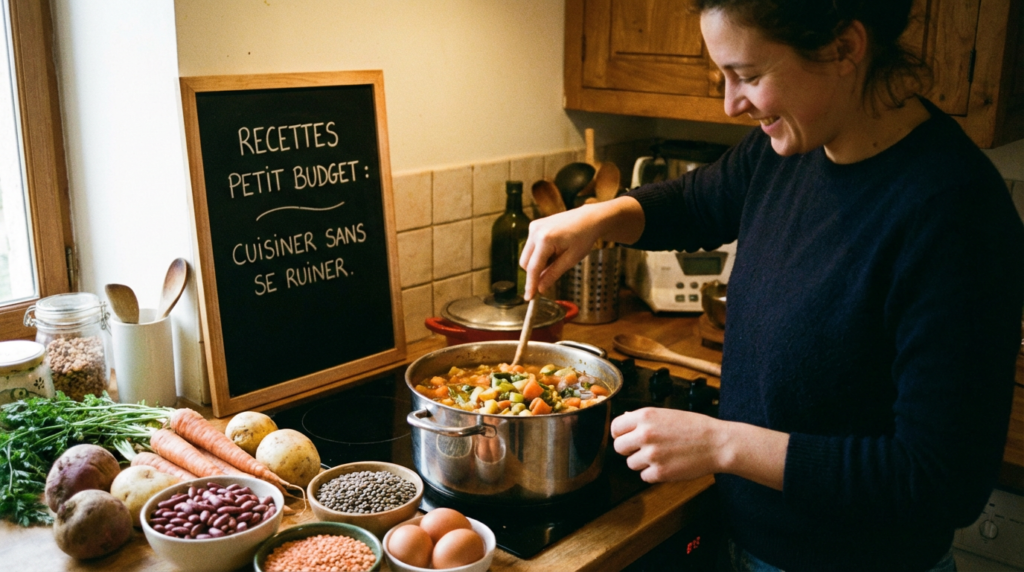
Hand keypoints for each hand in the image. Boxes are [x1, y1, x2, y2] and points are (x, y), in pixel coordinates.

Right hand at [519, 208, 601, 298]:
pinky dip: (539, 253)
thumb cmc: (584, 237)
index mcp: (545, 239)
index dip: (530, 285)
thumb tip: (540, 288)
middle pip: (525, 263)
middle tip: (554, 269)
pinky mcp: (534, 225)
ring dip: (538, 262)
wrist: (589, 218)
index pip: (533, 268)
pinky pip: (531, 247)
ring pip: (527, 255)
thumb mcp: (571, 259)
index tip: (529, 298)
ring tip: (557, 256)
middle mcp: (535, 231)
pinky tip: (554, 248)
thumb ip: (553, 274)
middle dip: (535, 271)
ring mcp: (534, 227)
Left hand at [610, 407, 724, 482]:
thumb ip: (644, 419)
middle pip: (619, 447)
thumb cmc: (695, 427)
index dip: (620, 434)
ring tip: (661, 456)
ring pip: (631, 464)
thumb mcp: (666, 414)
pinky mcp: (660, 472)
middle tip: (643, 449)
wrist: (717, 443)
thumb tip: (624, 420)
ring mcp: (651, 454)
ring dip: (642, 462)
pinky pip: (644, 476)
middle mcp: (645, 434)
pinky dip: (654, 474)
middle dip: (628, 450)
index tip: (626, 437)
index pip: (615, 427)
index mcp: (645, 416)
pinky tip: (668, 465)